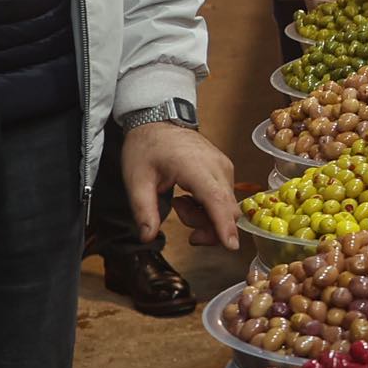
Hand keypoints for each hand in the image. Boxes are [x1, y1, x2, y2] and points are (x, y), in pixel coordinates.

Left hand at [122, 121, 241, 248]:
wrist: (157, 121)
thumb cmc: (146, 148)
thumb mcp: (136, 180)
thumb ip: (143, 210)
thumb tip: (147, 237)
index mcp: (195, 167)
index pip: (216, 200)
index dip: (223, 225)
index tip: (231, 247)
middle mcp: (218, 167)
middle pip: (227, 210)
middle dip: (206, 227)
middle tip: (178, 214)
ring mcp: (225, 168)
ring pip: (227, 208)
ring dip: (204, 217)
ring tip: (179, 202)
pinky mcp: (225, 170)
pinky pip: (225, 199)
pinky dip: (209, 208)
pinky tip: (189, 197)